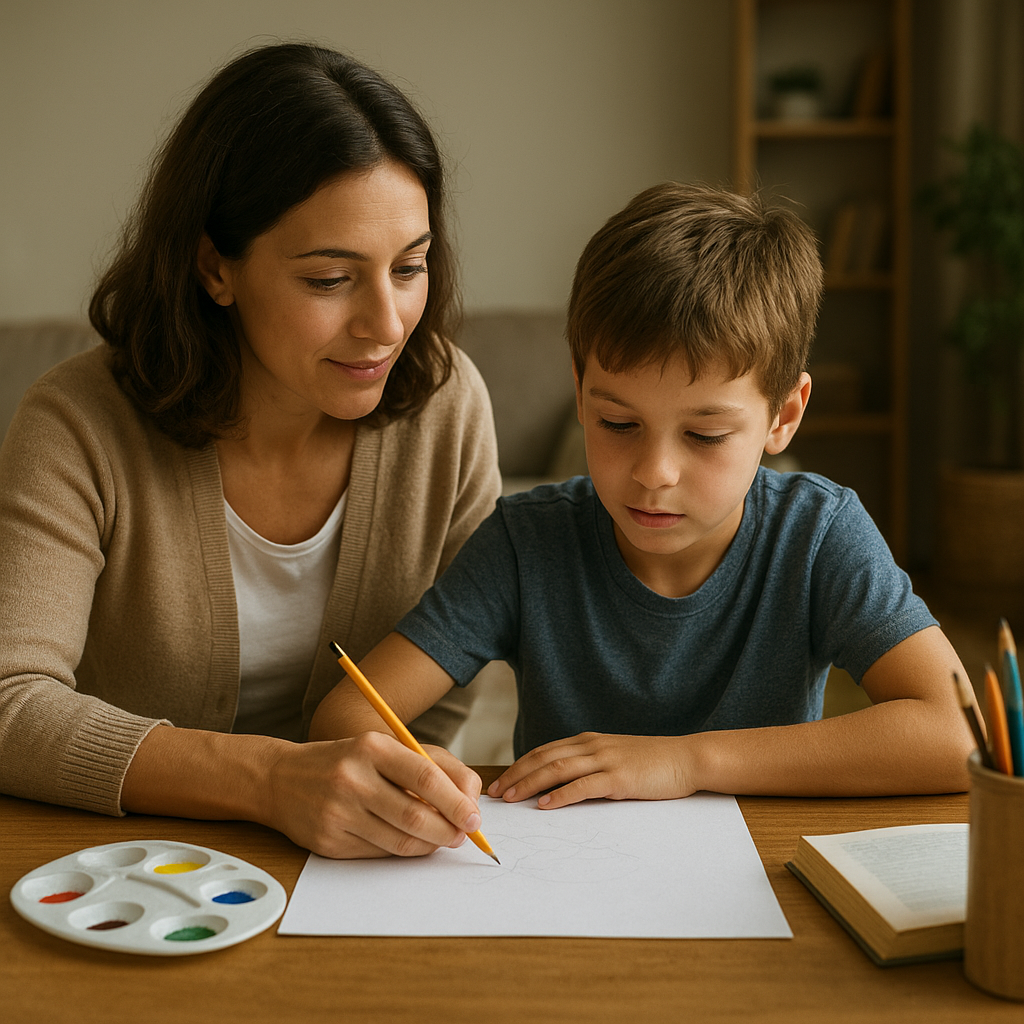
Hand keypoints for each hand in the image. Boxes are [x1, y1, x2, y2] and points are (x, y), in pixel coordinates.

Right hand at [263, 732, 482, 857]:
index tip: (475, 818)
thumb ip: (434, 766)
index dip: (456, 802)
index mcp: (372, 747)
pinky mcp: (328, 841)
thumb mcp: (387, 747)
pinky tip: (411, 843)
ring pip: (400, 841)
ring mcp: (338, 812)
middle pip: (416, 816)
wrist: (281, 778)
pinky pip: (379, 854)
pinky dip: (403, 852)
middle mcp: (353, 778)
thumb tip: (470, 800)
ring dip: (430, 846)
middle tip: (464, 835)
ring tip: (442, 839)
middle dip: (449, 831)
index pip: (426, 778)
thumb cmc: (348, 760)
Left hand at [486, 732, 695, 808]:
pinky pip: (582, 786)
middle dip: (515, 775)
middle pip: (543, 758)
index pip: (544, 751)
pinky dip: (560, 795)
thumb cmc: (652, 763)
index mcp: (588, 741)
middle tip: (494, 793)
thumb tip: (561, 785)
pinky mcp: (618, 777)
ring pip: (557, 769)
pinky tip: (545, 805)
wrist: (686, 758)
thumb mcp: (614, 757)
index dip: (519, 766)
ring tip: (511, 798)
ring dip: (529, 784)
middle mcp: (592, 746)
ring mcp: (605, 760)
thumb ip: (589, 765)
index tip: (500, 782)